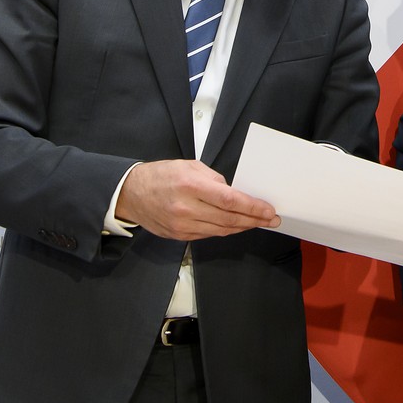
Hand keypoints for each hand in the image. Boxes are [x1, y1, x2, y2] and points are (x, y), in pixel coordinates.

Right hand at [115, 159, 278, 240]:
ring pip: (221, 230)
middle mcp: (186, 208)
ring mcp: (182, 225)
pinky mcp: (179, 235)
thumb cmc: (161, 175)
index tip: (268, 210)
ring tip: (258, 223)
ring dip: (243, 227)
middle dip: (254, 220)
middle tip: (271, 219)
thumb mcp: (190, 166)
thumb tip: (235, 193)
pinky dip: (226, 231)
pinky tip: (237, 226)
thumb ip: (214, 179)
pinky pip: (209, 234)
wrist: (131, 194)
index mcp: (190, 186)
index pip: (229, 200)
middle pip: (229, 219)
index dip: (252, 207)